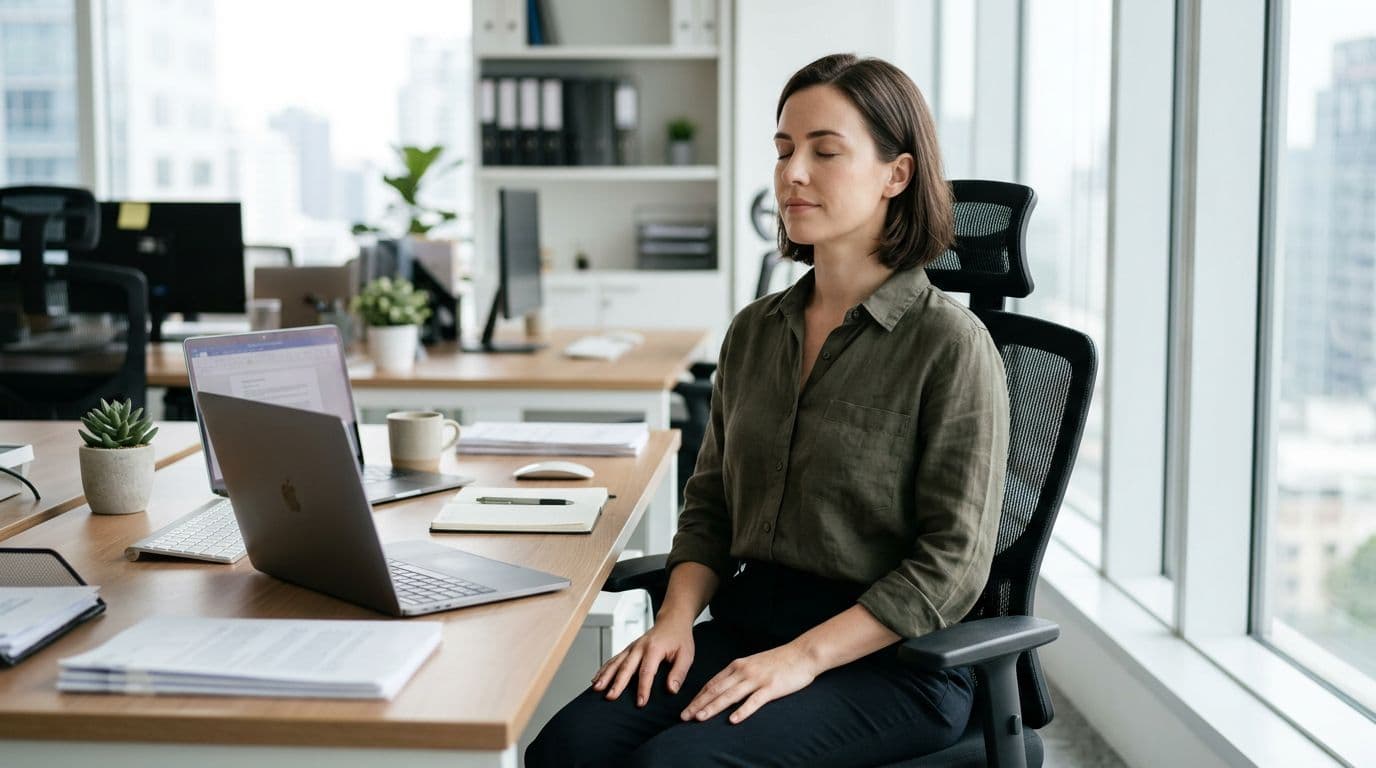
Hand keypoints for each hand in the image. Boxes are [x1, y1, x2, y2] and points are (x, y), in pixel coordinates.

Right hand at [592, 614, 694, 707]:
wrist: (672, 620)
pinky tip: (596, 680)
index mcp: (655, 648)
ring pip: (616, 662)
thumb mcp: (686, 655)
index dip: (643, 688)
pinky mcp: (628, 649)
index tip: (640, 703)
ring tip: (597, 688)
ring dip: (605, 676)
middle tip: (610, 697)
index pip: (647, 671)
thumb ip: (679, 672)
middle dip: (617, 683)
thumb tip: (671, 689)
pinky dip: (604, 669)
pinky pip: (613, 659)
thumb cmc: (680, 639)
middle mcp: (639, 647)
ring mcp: (632, 647)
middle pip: (626, 667)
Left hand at [680, 643, 818, 724]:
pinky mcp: (771, 687)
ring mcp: (757, 679)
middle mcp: (743, 671)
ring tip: (700, 718)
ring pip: (730, 695)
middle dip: (698, 704)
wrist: (802, 653)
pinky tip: (733, 720)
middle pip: (716, 690)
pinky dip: (742, 711)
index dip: (698, 697)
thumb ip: (739, 674)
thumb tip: (724, 687)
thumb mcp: (753, 664)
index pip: (712, 683)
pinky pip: (754, 701)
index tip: (687, 708)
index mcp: (737, 665)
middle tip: (684, 717)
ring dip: (713, 707)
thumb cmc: (779, 661)